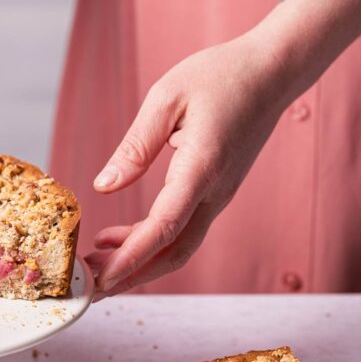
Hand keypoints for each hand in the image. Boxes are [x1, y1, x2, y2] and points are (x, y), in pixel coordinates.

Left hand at [87, 33, 294, 296]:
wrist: (273, 73)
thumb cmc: (221, 75)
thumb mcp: (167, 98)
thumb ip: (135, 146)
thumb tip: (104, 186)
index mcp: (202, 168)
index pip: (164, 227)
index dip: (130, 257)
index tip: (100, 279)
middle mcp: (215, 192)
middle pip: (173, 254)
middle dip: (130, 276)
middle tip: (87, 288)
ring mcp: (219, 196)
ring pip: (179, 248)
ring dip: (138, 264)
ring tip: (94, 267)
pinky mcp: (216, 193)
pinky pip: (183, 230)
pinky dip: (151, 244)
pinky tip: (118, 239)